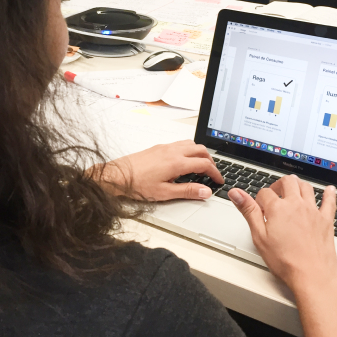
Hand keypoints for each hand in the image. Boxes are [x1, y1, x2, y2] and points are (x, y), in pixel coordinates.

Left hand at [93, 140, 223, 200]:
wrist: (118, 175)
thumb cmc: (137, 184)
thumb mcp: (165, 193)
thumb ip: (187, 191)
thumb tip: (205, 191)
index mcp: (177, 162)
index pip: (204, 164)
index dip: (215, 173)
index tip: (219, 180)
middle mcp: (173, 151)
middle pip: (201, 150)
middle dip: (210, 161)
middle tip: (212, 173)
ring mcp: (165, 147)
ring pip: (191, 144)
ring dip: (200, 153)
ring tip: (201, 166)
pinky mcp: (159, 147)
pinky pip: (180, 144)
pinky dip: (189, 150)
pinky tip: (184, 161)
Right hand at [229, 175, 336, 293]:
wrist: (312, 276)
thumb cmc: (285, 261)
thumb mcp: (259, 236)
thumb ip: (248, 211)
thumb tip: (236, 193)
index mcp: (278, 208)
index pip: (264, 193)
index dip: (259, 199)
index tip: (259, 209)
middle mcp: (296, 205)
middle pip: (288, 182)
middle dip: (278, 184)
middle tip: (275, 193)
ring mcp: (313, 211)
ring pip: (306, 187)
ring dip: (298, 184)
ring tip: (293, 189)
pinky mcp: (326, 220)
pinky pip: (329, 201)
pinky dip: (329, 194)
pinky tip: (329, 190)